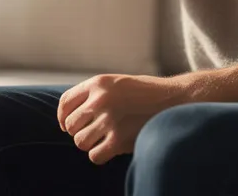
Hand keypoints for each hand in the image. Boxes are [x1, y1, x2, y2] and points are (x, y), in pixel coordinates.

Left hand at [58, 73, 187, 164]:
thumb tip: (69, 116)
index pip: (65, 102)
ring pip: (80, 142)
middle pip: (71, 125)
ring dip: (89, 144)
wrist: (175, 100)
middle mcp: (100, 99)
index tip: (66, 126)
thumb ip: (95, 94)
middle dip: (79, 131)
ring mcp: (109, 119)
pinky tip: (110, 148)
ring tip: (103, 139)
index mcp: (98, 82)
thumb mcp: (117, 83)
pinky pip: (94, 155)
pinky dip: (100, 155)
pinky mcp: (119, 139)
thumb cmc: (145, 93)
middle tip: (93, 132)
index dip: (62, 117)